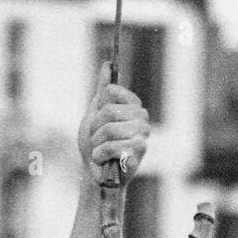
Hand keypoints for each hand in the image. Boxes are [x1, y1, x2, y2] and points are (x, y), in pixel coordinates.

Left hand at [78, 62, 149, 184]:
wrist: (95, 173)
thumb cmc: (96, 143)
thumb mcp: (95, 113)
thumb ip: (102, 90)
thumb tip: (107, 64)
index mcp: (132, 105)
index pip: (110, 90)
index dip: (97, 107)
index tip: (98, 119)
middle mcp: (141, 116)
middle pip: (108, 110)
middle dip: (95, 128)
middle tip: (98, 139)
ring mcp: (143, 133)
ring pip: (109, 128)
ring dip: (97, 143)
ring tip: (100, 150)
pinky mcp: (141, 149)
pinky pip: (114, 145)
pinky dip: (101, 154)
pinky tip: (104, 160)